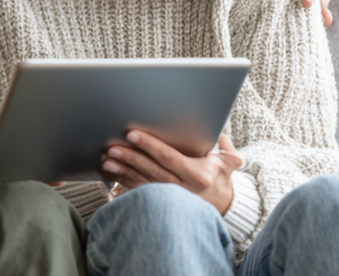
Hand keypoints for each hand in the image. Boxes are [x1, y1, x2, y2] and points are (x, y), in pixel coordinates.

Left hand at [100, 131, 242, 215]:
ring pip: (142, 182)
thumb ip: (225, 145)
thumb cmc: (222, 178)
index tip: (132, 134)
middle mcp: (182, 188)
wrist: (224, 206)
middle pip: (151, 170)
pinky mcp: (162, 202)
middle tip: (113, 147)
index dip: (150, 145)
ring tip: (107, 161)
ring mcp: (171, 197)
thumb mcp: (230, 162)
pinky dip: (124, 184)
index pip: (168, 157)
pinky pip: (140, 192)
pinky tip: (111, 175)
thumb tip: (217, 131)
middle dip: (131, 158)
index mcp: (197, 175)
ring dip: (123, 172)